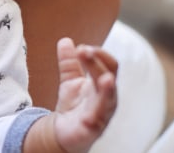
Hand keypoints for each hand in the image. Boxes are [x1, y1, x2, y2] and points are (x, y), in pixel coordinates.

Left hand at [53, 37, 117, 152]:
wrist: (64, 131)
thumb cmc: (73, 105)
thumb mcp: (69, 81)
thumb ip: (69, 62)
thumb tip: (65, 41)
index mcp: (102, 84)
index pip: (109, 65)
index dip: (98, 54)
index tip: (81, 47)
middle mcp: (107, 98)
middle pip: (108, 77)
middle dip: (98, 64)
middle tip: (84, 51)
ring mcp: (102, 114)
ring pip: (108, 100)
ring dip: (107, 89)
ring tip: (106, 79)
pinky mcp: (92, 129)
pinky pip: (96, 122)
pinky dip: (95, 117)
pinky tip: (90, 115)